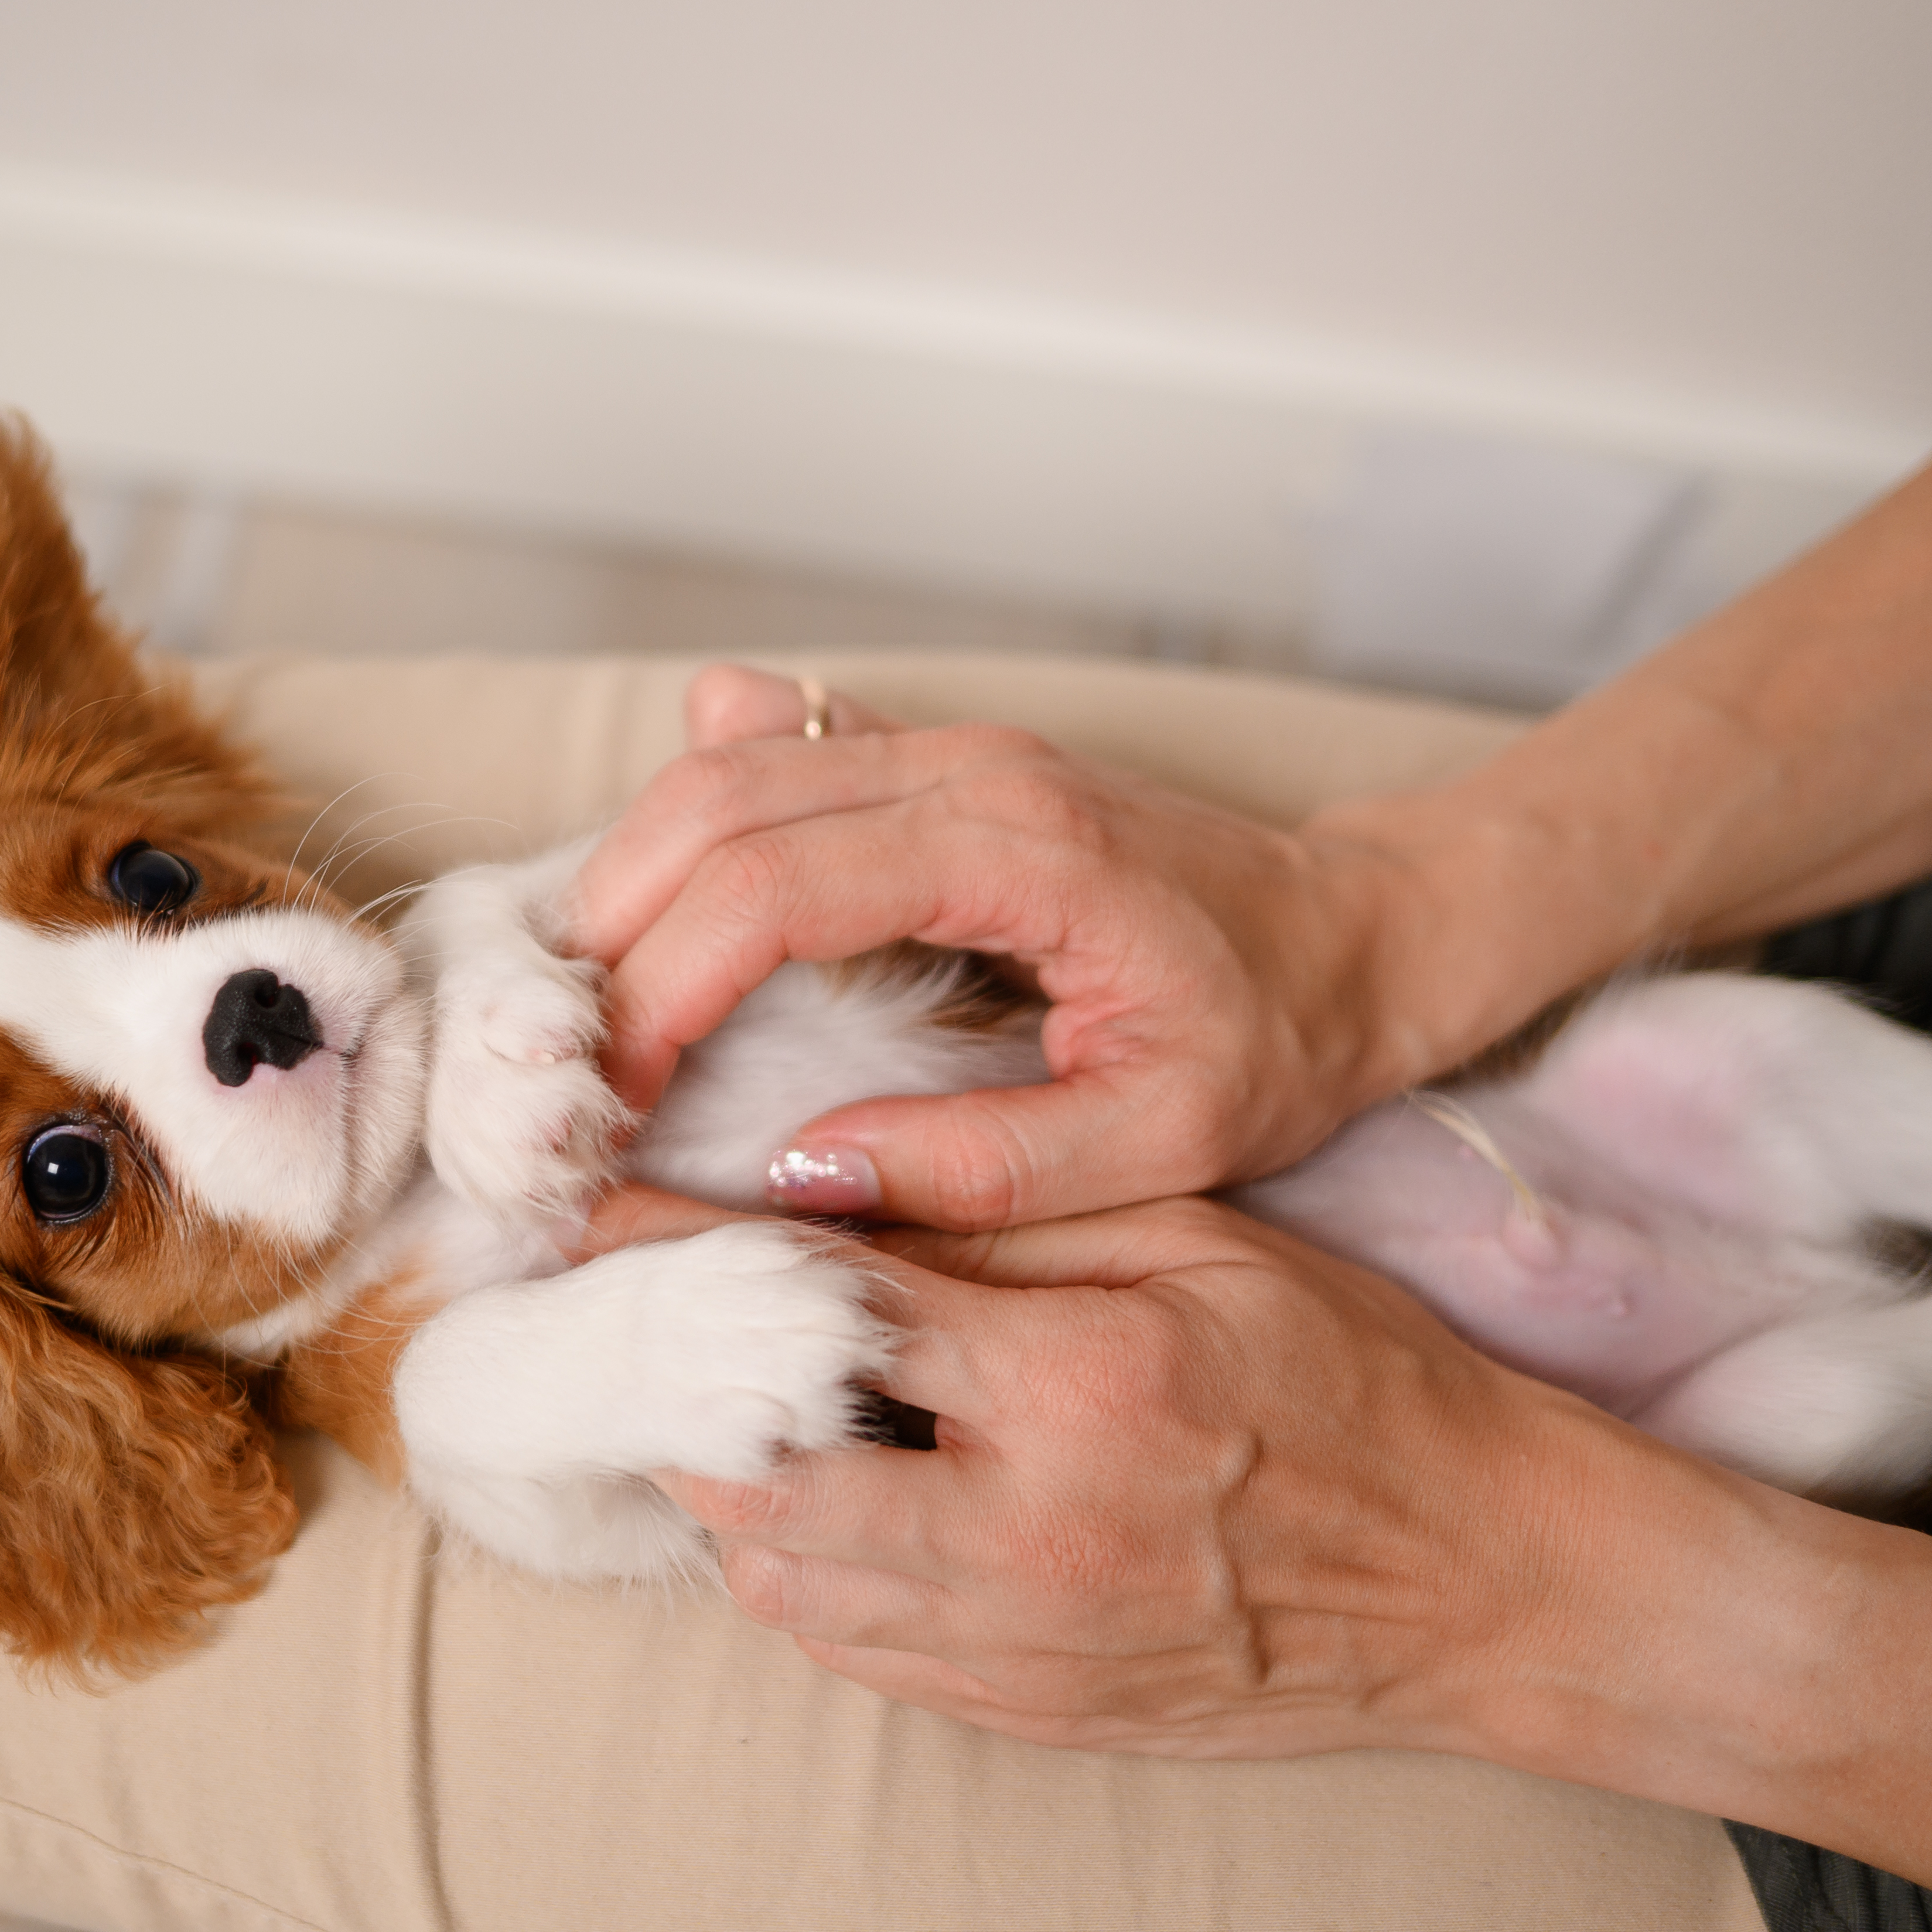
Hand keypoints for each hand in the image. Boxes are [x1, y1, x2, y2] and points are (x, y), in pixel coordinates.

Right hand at [571, 666, 1463, 1230]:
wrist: (1363, 933)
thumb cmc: (1277, 1034)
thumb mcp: (1162, 1138)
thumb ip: (985, 1163)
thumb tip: (801, 1180)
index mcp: (1022, 851)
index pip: (775, 885)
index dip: (664, 989)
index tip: (611, 1100)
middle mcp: (970, 770)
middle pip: (715, 801)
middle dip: (612, 933)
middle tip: (568, 1069)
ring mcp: (949, 750)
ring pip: (723, 766)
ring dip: (628, 879)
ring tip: (585, 1016)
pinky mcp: (933, 766)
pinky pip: (771, 762)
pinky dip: (682, 833)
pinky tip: (643, 918)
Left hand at [590, 1180, 1629, 1758]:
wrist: (1480, 1578)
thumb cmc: (1356, 1383)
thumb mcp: (1202, 1244)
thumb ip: (1008, 1219)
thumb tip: (824, 1192)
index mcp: (1079, 1384)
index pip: (818, 1311)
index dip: (686, 1258)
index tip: (609, 1220)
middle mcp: (1030, 1529)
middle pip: (755, 1472)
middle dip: (681, 1390)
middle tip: (659, 1327)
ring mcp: (1023, 1642)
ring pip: (780, 1581)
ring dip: (733, 1493)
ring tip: (744, 1413)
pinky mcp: (1029, 1712)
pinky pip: (852, 1654)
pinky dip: (807, 1577)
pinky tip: (830, 1507)